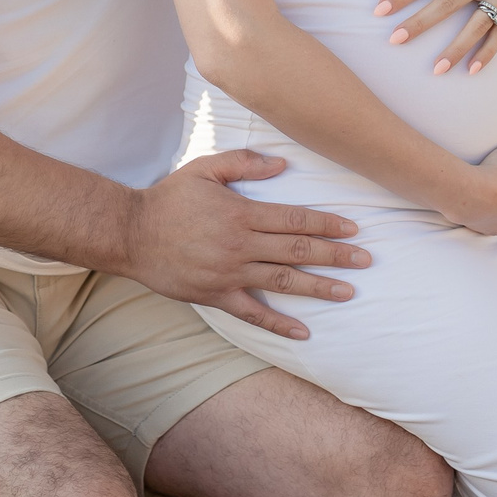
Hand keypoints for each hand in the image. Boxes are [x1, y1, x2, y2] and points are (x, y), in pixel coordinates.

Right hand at [120, 151, 371, 340]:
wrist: (131, 233)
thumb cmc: (169, 198)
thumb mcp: (204, 169)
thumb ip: (243, 163)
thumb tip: (282, 164)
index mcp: (241, 213)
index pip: (294, 219)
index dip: (326, 224)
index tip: (353, 228)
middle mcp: (240, 244)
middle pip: (297, 250)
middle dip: (335, 255)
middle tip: (365, 260)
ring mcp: (229, 273)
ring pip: (282, 282)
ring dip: (318, 287)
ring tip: (348, 292)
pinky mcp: (216, 295)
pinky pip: (253, 314)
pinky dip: (278, 325)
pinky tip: (303, 332)